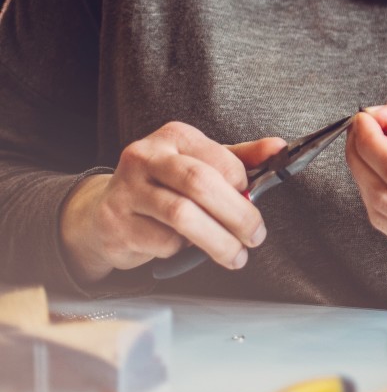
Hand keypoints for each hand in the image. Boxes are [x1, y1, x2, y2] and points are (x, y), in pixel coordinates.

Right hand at [59, 122, 287, 283]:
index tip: (253, 201)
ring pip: (181, 216)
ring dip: (217, 241)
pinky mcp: (116, 222)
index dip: (242, 183)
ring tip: (235, 255)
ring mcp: (126, 189)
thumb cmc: (162, 186)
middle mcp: (145, 157)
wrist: (102, 213)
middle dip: (237, 215)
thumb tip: (279, 148)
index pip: (219, 158)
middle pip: (200, 184)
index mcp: (174, 136)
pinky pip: (161, 241)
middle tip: (255, 236)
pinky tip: (184, 247)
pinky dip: (181, 250)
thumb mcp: (201, 164)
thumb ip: (241, 158)